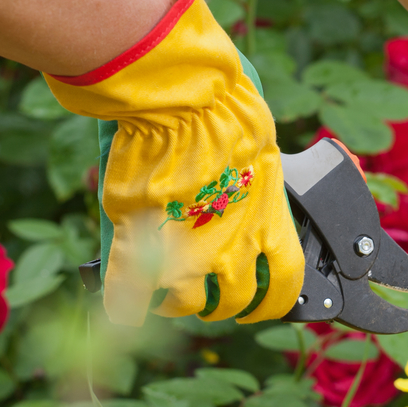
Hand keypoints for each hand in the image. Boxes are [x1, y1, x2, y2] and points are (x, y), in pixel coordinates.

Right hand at [46, 0, 303, 325]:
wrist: (187, 98)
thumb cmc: (230, 111)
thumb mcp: (263, 153)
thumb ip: (258, 188)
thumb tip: (249, 194)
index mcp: (270, 224)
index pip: (286, 285)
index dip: (275, 298)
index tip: (263, 297)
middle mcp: (234, 247)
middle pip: (235, 303)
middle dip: (224, 302)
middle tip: (210, 290)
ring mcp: (187, 251)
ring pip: (185, 305)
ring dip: (177, 303)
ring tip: (168, 290)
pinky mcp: (141, 244)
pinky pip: (126, 296)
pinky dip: (122, 306)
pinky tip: (121, 308)